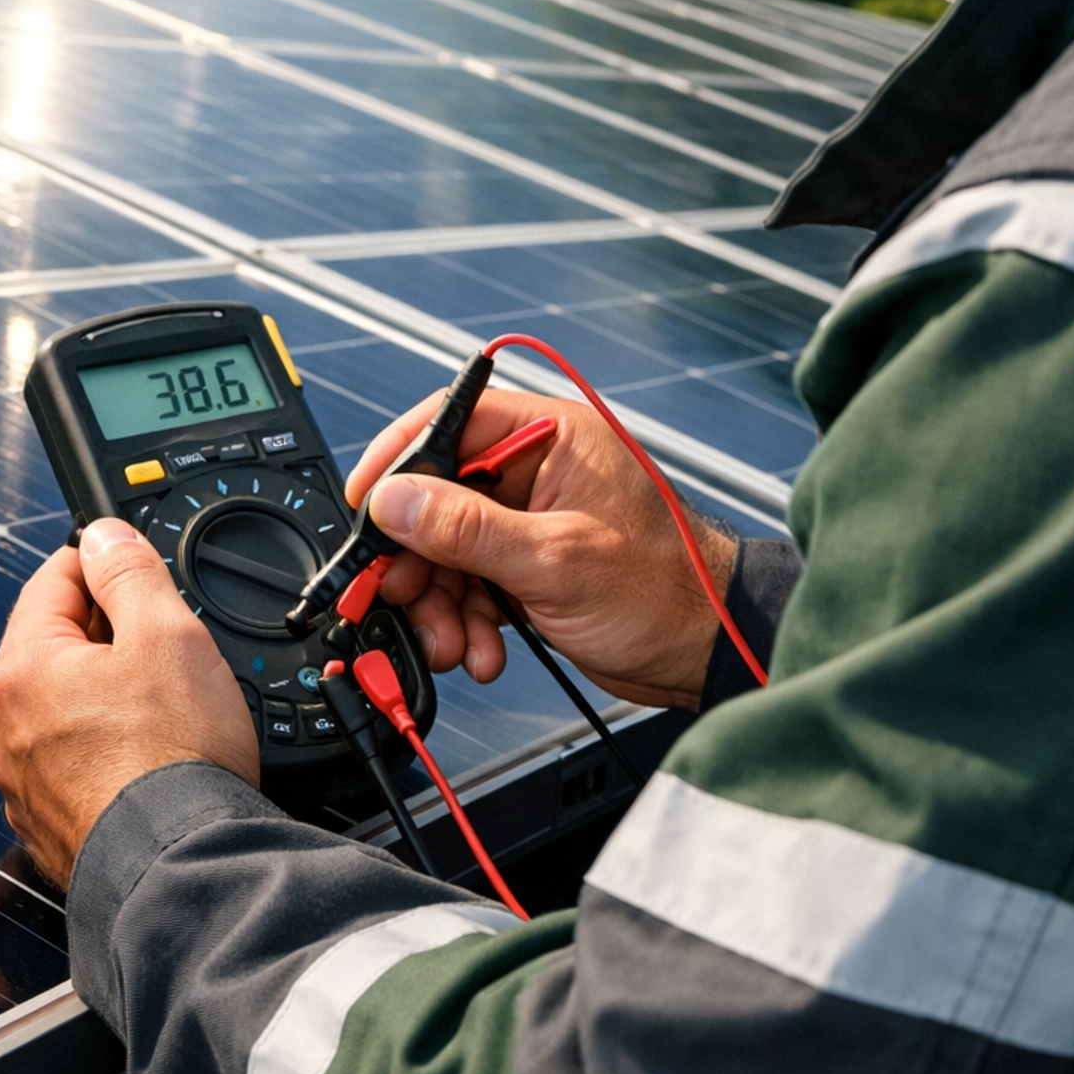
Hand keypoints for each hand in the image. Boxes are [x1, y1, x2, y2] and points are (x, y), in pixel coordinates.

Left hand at [0, 520, 258, 890]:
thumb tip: (103, 535)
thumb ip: (129, 571)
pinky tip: (152, 761)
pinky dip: (107, 755)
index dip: (101, 561)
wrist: (180, 867)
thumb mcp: (168, 634)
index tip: (134, 562)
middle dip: (109, 637)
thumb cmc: (175, 757)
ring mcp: (22, 785)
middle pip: (56, 648)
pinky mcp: (49, 828)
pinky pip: (74, 768)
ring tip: (169, 710)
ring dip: (108, 698)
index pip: (51, 581)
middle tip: (169, 644)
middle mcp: (5, 728)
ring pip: (65, 711)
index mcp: (22, 670)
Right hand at [344, 386, 734, 709]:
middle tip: (395, 596)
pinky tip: (478, 652)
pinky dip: (465, 622)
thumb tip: (396, 500)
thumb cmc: (666, 590)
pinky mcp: (531, 568)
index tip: (365, 503)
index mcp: (553, 437)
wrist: (708, 651)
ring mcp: (532, 522)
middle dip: (416, 558)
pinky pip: (472, 585)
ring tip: (452, 644)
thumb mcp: (555, 560)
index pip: (451, 421)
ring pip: (449, 550)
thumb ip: (469, 529)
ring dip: (439, 604)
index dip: (400, 460)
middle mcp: (538, 471)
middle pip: (439, 496)